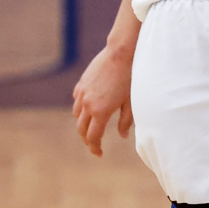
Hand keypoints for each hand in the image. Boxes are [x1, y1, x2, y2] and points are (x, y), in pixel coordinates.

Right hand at [71, 42, 134, 156]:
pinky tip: (90, 107)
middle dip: (87, 139)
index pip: (93, 137)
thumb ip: (126, 121)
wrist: (122, 53)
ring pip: (77, 115)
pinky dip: (81, 108)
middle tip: (95, 144)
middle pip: (81, 129)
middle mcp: (88, 104)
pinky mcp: (81, 84)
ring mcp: (82, 93)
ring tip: (93, 126)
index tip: (99, 154)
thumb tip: (122, 136)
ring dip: (83, 123)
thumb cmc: (131, 78)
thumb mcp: (132, 102)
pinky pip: (77, 101)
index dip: (95, 147)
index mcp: (101, 112)